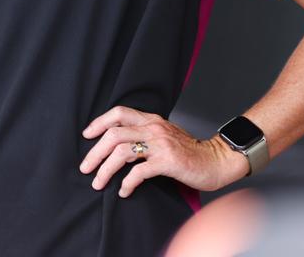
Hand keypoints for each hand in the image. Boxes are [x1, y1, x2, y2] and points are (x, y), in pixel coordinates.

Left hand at [79, 106, 248, 197]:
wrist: (218, 161)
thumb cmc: (190, 151)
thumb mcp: (164, 135)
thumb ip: (144, 135)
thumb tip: (116, 145)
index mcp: (152, 120)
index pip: (119, 112)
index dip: (99, 122)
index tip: (87, 135)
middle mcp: (154, 129)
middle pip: (113, 134)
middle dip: (95, 152)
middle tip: (86, 167)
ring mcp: (161, 144)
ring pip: (121, 152)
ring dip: (105, 169)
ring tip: (98, 183)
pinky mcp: (168, 162)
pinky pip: (139, 172)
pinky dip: (127, 183)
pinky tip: (124, 191)